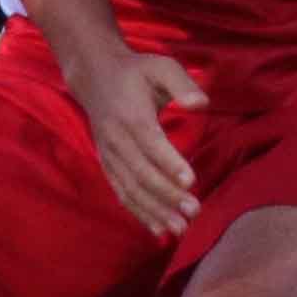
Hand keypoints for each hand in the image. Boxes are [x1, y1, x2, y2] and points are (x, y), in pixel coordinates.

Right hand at [61, 36, 208, 235]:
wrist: (95, 76)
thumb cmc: (136, 72)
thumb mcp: (161, 66)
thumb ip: (182, 83)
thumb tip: (201, 103)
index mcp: (132, 116)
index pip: (151, 143)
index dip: (169, 163)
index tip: (191, 181)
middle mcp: (117, 140)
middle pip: (141, 173)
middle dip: (167, 196)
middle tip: (194, 212)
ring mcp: (110, 155)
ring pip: (131, 189)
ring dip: (155, 211)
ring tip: (180, 229)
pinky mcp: (108, 165)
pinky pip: (122, 193)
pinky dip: (139, 213)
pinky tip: (159, 230)